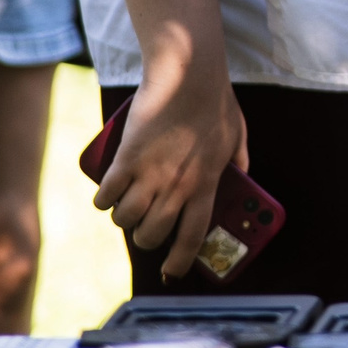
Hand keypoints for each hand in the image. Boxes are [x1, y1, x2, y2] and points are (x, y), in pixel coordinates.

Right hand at [95, 60, 248, 281]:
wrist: (187, 76)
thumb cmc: (216, 103)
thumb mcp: (238, 137)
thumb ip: (240, 162)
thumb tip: (244, 178)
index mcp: (206, 185)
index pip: (191, 238)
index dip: (179, 262)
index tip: (171, 272)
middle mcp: (176, 188)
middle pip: (151, 235)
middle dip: (145, 237)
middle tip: (146, 225)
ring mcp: (148, 176)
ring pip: (124, 221)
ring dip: (123, 219)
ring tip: (127, 206)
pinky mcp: (125, 161)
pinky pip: (104, 198)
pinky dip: (103, 201)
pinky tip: (108, 194)